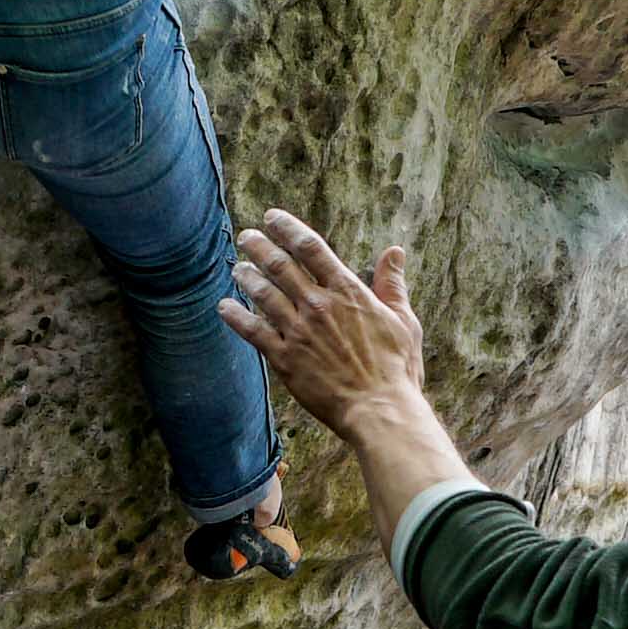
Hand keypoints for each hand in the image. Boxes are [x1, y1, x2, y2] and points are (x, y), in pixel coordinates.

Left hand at [222, 213, 427, 433]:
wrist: (380, 410)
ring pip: (263, 294)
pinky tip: (224, 307)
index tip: (272, 218)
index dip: (287, 228)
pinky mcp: (285, 358)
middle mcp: (319, 305)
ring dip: (246, 276)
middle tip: (247, 236)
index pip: (311, 247)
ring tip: (237, 268)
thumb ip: (392, 284)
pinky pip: (253, 331)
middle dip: (259, 246)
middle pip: (280, 265)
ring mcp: (299, 331)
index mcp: (347, 291)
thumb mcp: (402, 320)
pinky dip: (236, 316)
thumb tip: (394, 252)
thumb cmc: (396, 368)